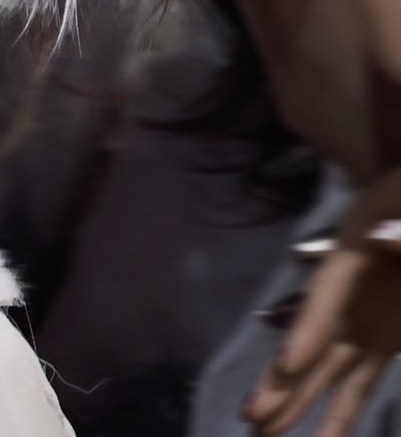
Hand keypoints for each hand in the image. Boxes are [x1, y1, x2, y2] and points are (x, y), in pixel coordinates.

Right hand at [243, 171, 400, 436]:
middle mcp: (349, 288)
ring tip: (264, 432)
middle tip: (253, 415)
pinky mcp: (384, 339)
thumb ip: (400, 224)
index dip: (306, 327)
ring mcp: (365, 317)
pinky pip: (361, 379)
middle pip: (313, 335)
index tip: (289, 365)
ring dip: (299, 399)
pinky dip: (343, 409)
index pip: (327, 291)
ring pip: (327, 365)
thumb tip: (378, 238)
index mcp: (354, 246)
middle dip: (284, 377)